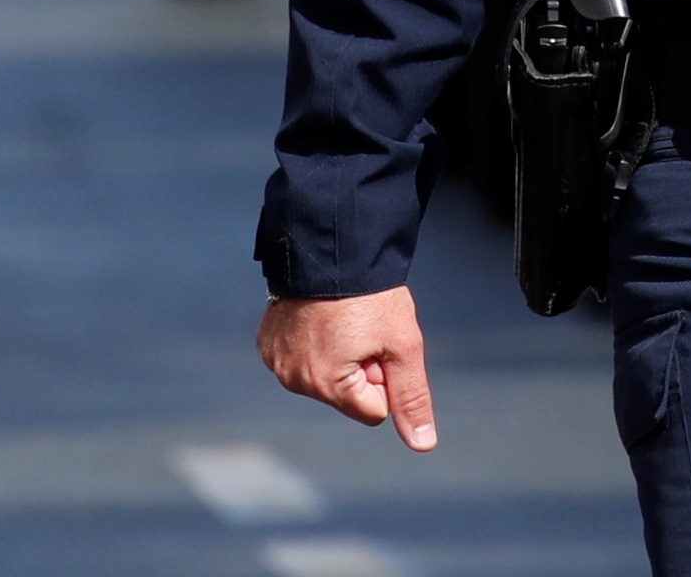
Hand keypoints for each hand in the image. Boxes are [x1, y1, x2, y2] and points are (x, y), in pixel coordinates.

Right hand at [259, 289, 436, 450]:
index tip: (380, 344)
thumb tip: (422, 443)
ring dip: (338, 355)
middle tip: (363, 328)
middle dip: (361, 368)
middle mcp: (294, 380)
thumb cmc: (371, 296)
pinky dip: (313, 341)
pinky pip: (300, 357)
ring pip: (324, 377)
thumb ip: (412, 397)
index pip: (374, 410)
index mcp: (327, 386)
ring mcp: (276, 361)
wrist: (333, 247)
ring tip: (342, 318)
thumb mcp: (402, 345)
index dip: (385, 377)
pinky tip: (320, 315)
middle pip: (347, 395)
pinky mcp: (268, 342)